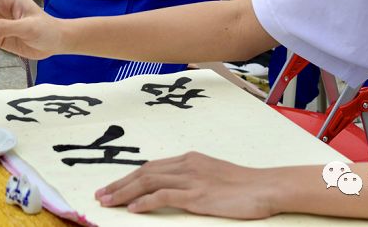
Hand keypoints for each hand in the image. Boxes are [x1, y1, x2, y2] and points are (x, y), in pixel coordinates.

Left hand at [95, 152, 274, 217]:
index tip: (113, 186)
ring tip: (108, 202)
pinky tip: (133, 209)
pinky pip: (164, 196)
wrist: (268, 187)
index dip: (129, 176)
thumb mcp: (214, 176)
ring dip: (124, 192)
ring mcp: (192, 179)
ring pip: (148, 181)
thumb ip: (193, 178)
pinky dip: (145, 201)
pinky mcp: (198, 195)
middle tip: (100, 195)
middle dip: (119, 183)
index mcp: (190, 159)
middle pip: (144, 172)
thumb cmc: (245, 186)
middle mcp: (187, 165)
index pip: (151, 166)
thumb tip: (173, 188)